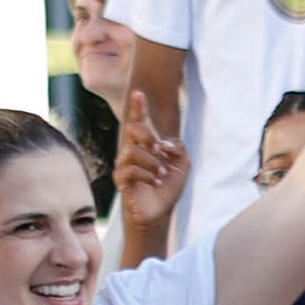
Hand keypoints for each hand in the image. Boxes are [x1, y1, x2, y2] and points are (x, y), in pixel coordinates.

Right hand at [115, 90, 185, 229]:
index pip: (140, 121)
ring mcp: (124, 164)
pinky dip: (147, 176)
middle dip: (148, 136)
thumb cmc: (168, 187)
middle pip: (133, 129)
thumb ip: (177, 148)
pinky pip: (130, 170)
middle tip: (160, 151)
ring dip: (152, 163)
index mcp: (147, 144)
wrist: (160, 212)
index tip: (138, 92)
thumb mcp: (182, 164)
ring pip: (133, 151)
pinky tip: (154, 183)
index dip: (138, 107)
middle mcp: (133, 150)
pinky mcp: (121, 180)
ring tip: (161, 175)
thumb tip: (162, 143)